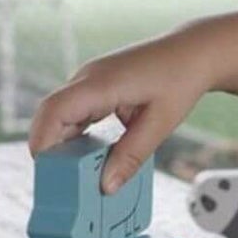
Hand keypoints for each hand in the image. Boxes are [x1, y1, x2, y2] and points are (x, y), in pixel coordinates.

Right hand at [28, 32, 210, 192]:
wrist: (194, 51)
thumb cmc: (181, 79)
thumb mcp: (160, 123)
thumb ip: (132, 156)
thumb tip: (106, 186)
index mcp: (101, 83)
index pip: (54, 110)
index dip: (43, 141)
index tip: (47, 172)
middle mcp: (88, 78)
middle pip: (50, 115)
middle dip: (50, 150)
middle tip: (62, 183)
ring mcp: (90, 80)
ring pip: (59, 115)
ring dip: (63, 144)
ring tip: (75, 175)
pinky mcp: (96, 86)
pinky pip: (75, 112)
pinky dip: (76, 136)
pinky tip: (88, 158)